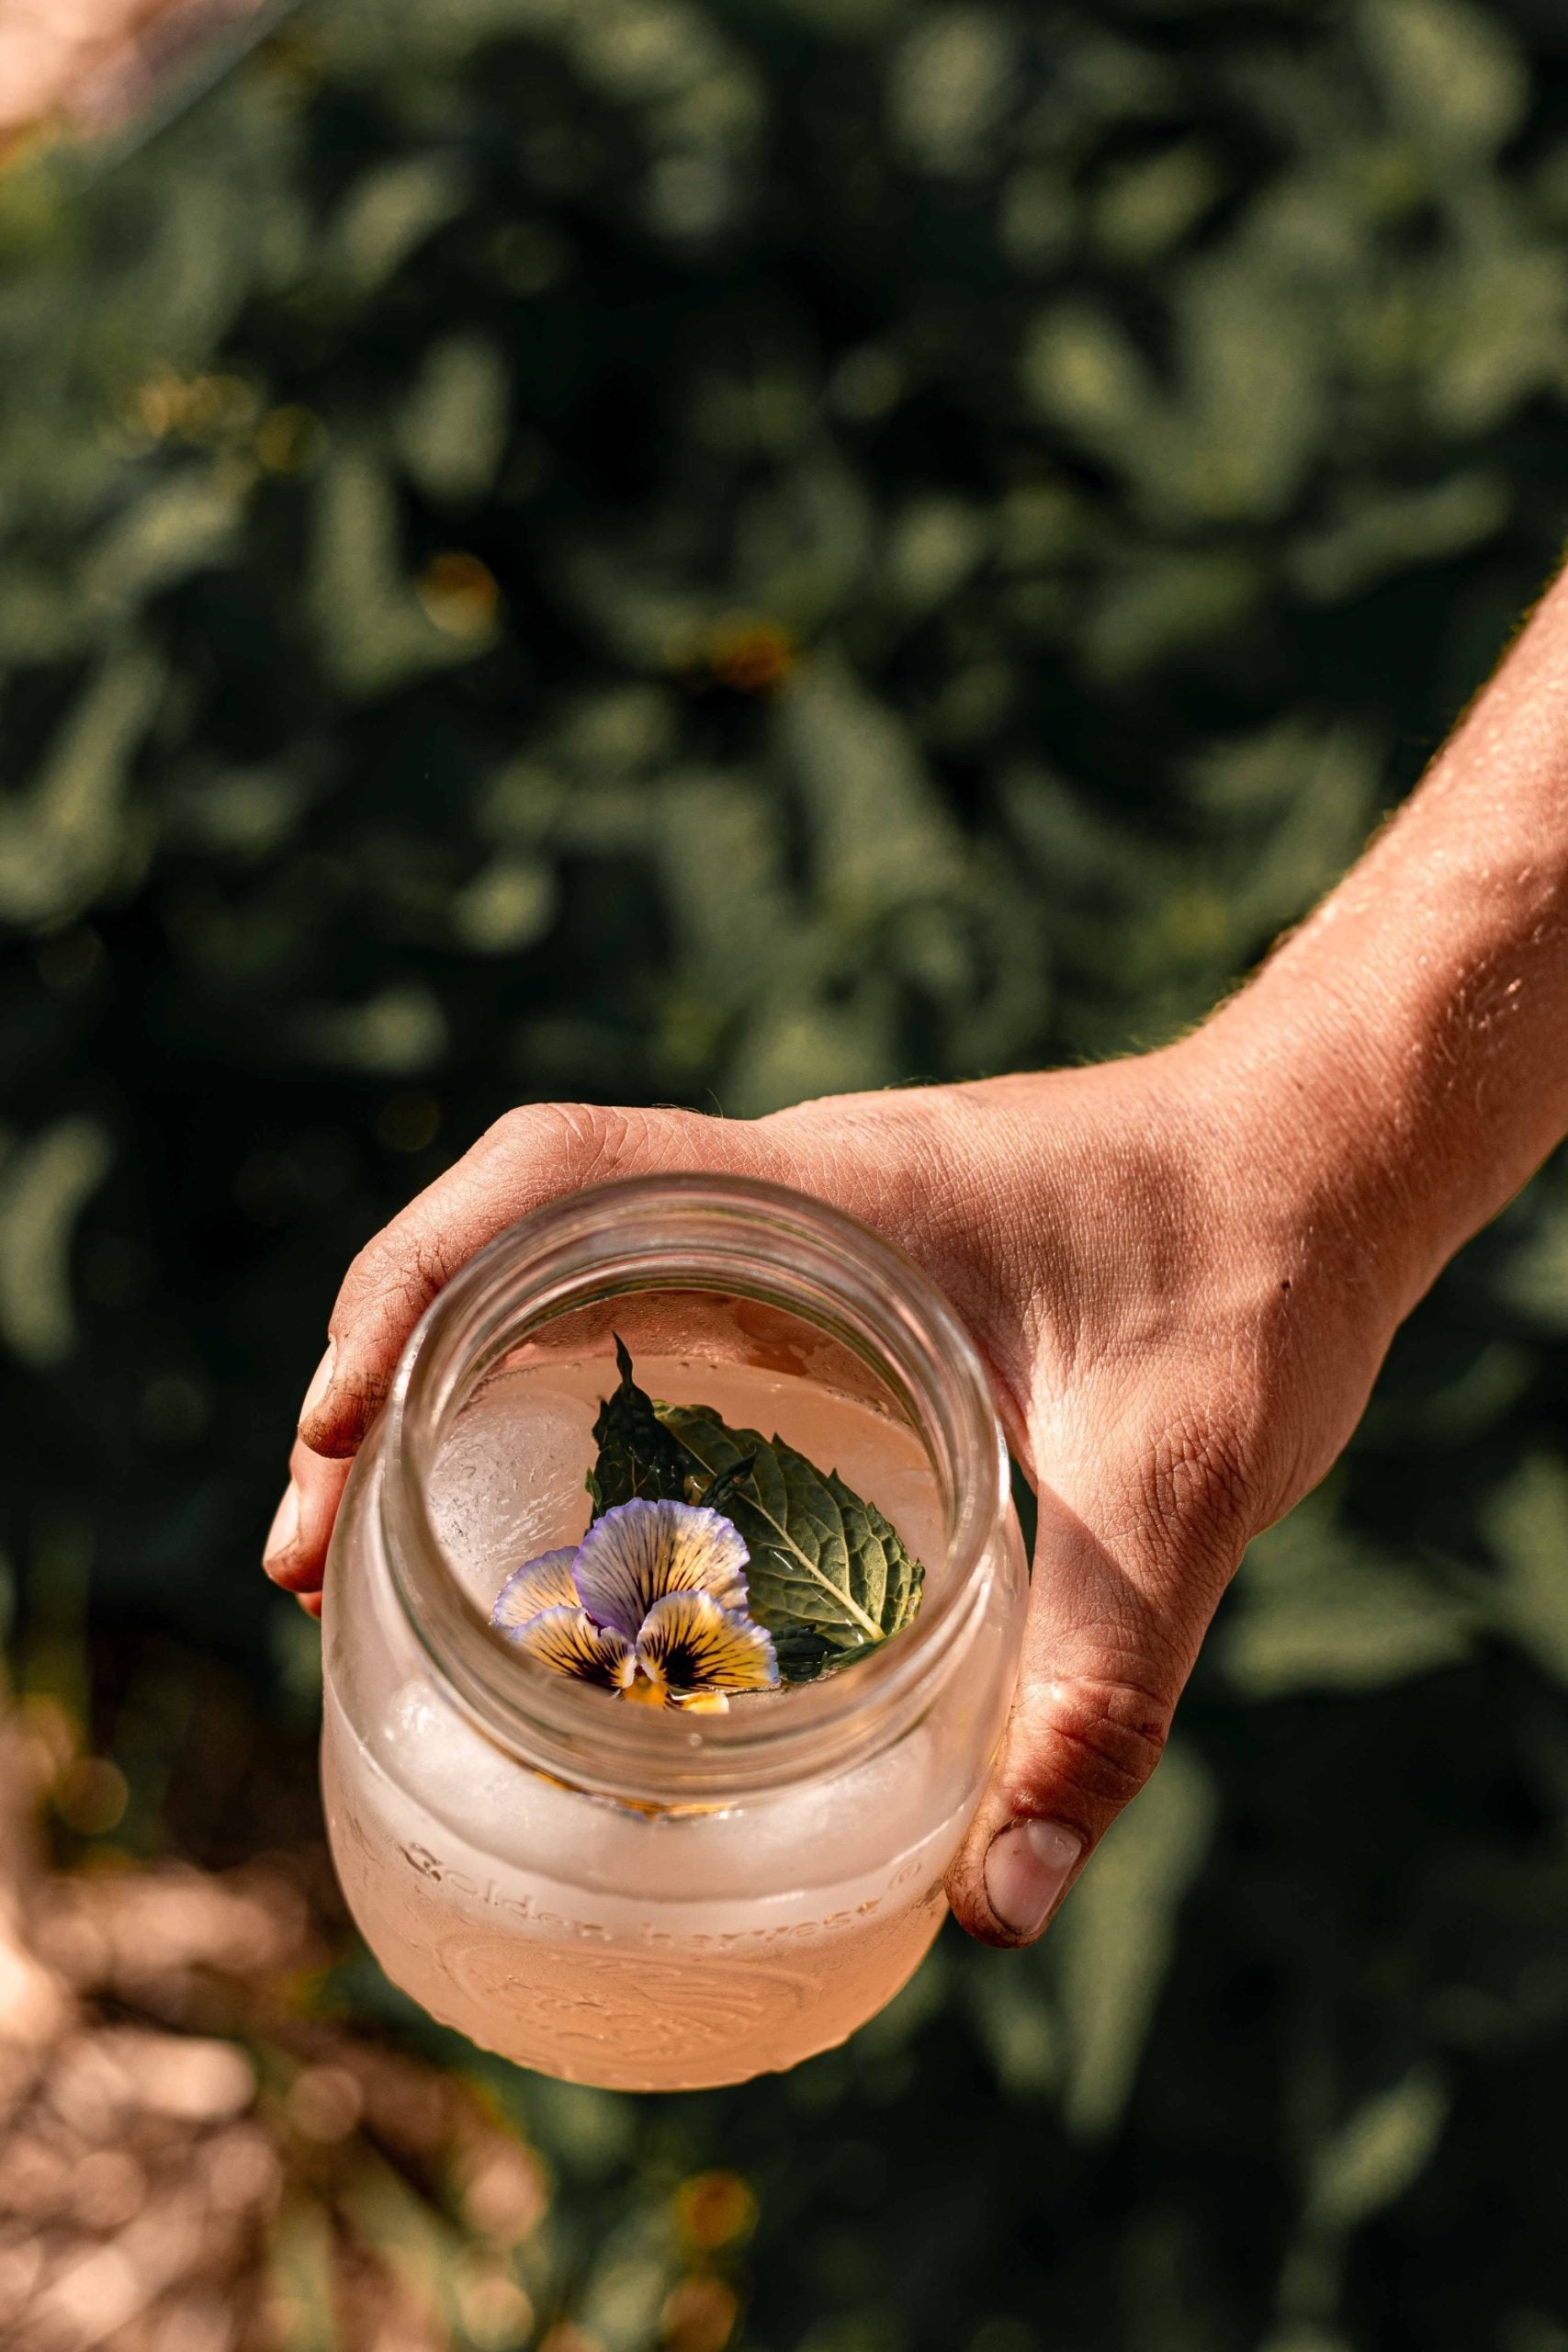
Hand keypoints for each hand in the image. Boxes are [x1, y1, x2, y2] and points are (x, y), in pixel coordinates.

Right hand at [264, 1042, 1401, 1947]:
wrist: (1326, 1161)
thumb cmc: (1257, 1280)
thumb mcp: (1183, 1489)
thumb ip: (1099, 1695)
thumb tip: (994, 1910)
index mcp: (832, 1196)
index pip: (554, 1171)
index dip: (408, 1279)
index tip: (333, 1431)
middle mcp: (787, 1186)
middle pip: (509, 1227)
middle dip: (378, 1367)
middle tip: (309, 1557)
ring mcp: (801, 1222)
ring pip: (561, 1263)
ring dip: (447, 1384)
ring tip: (373, 1561)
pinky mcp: (832, 1269)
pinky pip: (646, 1303)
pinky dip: (557, 1396)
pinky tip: (562, 1535)